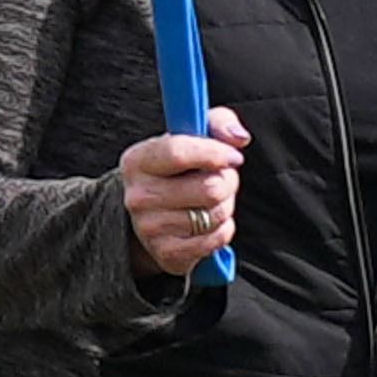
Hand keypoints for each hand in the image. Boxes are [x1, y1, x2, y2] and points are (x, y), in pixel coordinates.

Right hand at [117, 111, 245, 276]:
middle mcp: (138, 195)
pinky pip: (215, 240)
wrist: (155, 214)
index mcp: (138, 160)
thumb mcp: (192, 136)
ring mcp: (149, 227)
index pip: (178, 152)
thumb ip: (218, 123)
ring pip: (215, 215)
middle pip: (208, 188)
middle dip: (227, 183)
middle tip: (222, 179)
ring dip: (225, 207)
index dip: (214, 153)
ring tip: (212, 201)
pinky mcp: (166, 253)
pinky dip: (223, 230)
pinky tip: (210, 223)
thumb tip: (238, 138)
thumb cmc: (180, 169)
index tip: (234, 156)